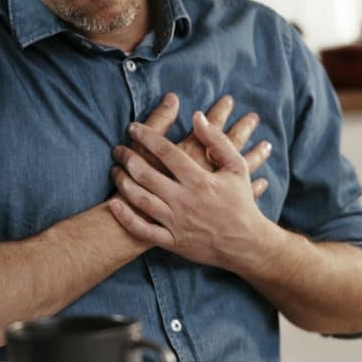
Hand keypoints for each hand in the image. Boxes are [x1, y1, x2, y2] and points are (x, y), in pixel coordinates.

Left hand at [109, 110, 275, 272]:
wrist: (247, 245)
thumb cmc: (241, 202)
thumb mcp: (236, 167)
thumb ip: (217, 140)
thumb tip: (197, 116)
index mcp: (199, 179)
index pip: (165, 151)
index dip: (146, 136)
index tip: (133, 127)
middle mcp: (184, 200)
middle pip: (147, 173)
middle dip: (128, 158)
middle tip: (117, 149)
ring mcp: (176, 222)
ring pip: (141, 200)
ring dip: (123, 183)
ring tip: (114, 170)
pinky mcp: (172, 241)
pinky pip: (143, 230)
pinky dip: (126, 218)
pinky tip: (114, 204)